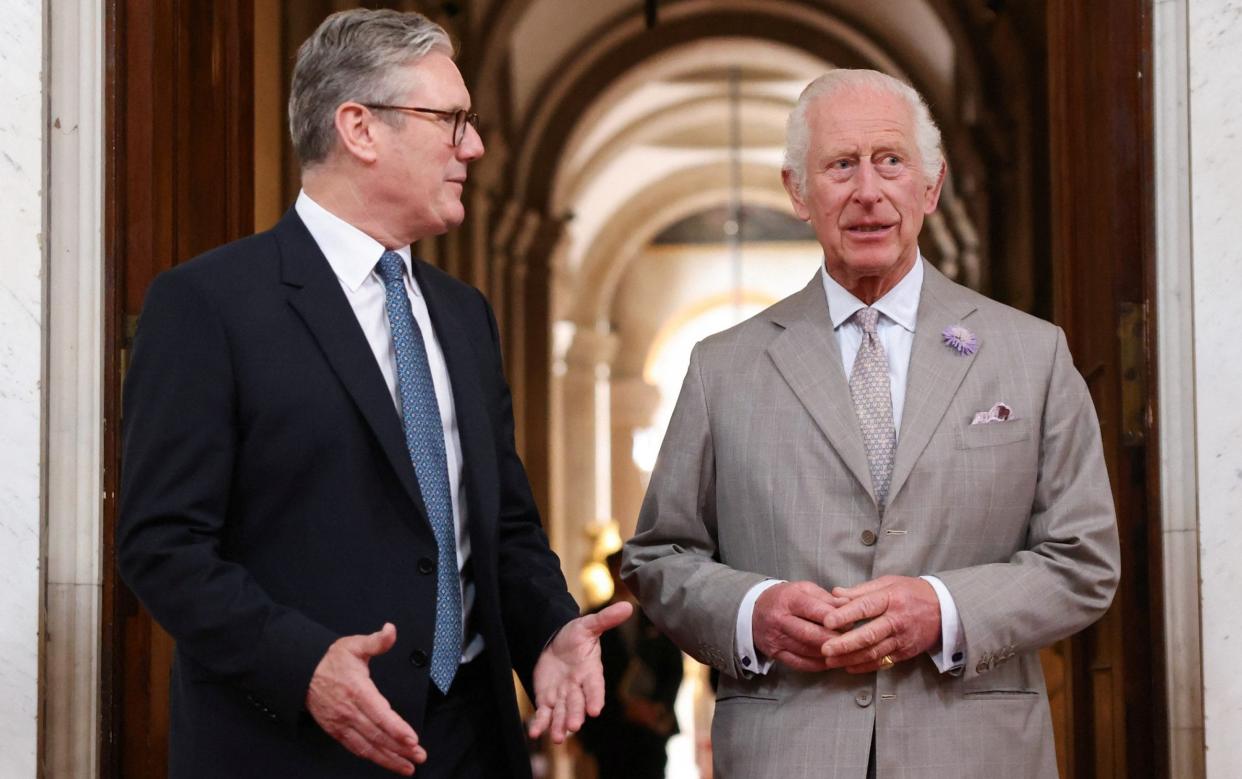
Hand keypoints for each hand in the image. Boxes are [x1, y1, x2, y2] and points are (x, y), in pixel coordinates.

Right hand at [306, 623, 425, 775]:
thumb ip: (376, 641)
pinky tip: (388, 762)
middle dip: (400, 749)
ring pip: (368, 746)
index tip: (412, 739)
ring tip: (408, 767)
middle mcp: (349, 711)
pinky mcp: (336, 731)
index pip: (379, 714)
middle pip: (377, 735)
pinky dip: (373, 757)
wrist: (301, 673)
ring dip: (389, 759)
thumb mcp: (353, 645)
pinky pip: (356, 748)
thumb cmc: (330, 661)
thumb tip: (391, 630)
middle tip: (419, 756)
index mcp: (357, 690)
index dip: (396, 728)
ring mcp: (341, 724)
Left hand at [528, 601, 632, 742]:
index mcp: (591, 672)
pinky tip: (534, 732)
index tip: (595, 710)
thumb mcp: (588, 625)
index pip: (595, 687)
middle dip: (575, 715)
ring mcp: (562, 696)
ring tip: (557, 737)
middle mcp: (578, 688)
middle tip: (574, 726)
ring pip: (562, 713)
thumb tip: (628, 606)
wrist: (554, 642)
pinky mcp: (547, 699)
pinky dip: (540, 723)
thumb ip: (606, 619)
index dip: (595, 698)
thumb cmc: (574, 635)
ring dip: (559, 726)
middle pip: (577, 704)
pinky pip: (544, 714)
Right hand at [752, 581, 847, 671]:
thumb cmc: (784, 599)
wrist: (753, 610)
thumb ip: (826, 598)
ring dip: (828, 653)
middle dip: (833, 639)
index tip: (850, 623)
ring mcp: (776, 638)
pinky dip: (817, 665)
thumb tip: (848, 605)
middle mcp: (780, 620)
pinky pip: (799, 663)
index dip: (833, 618)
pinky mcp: (775, 653)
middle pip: (810, 634)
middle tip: (851, 641)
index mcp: (789, 600)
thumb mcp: (803, 589)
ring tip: (843, 652)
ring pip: (806, 651)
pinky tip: (829, 661)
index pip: (813, 609)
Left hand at [820, 576, 940, 672]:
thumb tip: (835, 594)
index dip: (846, 614)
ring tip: (830, 661)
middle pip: (869, 634)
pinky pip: (883, 662)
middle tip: (825, 648)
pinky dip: (865, 666)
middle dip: (845, 643)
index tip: (827, 621)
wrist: (944, 610)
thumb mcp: (888, 583)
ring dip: (850, 658)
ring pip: (874, 652)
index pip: (866, 606)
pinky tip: (848, 667)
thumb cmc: (911, 593)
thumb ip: (860, 591)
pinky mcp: (905, 652)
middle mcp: (897, 620)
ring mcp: (902, 639)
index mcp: (891, 598)